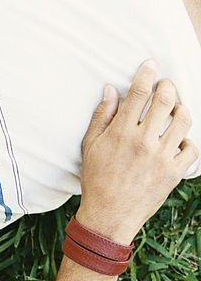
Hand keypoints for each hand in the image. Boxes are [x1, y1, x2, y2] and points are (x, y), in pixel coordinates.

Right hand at [77, 60, 197, 243]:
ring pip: (184, 120)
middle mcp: (144, 141)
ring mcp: (162, 157)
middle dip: (168, 87)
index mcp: (121, 133)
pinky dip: (187, 141)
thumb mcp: (90, 146)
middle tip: (165, 86)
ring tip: (175, 109)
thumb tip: (110, 90)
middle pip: (166, 101)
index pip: (138, 93)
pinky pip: (191, 148)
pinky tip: (178, 141)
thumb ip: (101, 117)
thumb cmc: (96, 180)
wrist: (109, 215)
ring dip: (181, 109)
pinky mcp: (174, 172)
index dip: (146, 74)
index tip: (150, 65)